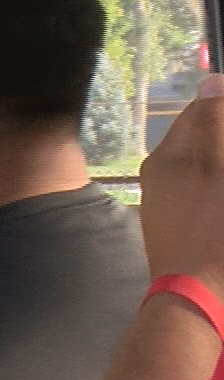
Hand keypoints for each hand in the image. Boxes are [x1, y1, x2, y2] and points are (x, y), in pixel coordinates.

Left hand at [141, 74, 223, 292]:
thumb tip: (212, 80)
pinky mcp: (184, 228)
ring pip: (210, 168)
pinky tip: (220, 200)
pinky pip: (208, 196)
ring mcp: (172, 204)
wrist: (201, 299)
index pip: (203, 110)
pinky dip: (218, 188)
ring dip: (221, 164)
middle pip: (208, 140)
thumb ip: (215, 125)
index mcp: (168, 158)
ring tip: (221, 183)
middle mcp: (163, 177)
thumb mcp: (221, 169)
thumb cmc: (216, 230)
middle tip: (223, 171)